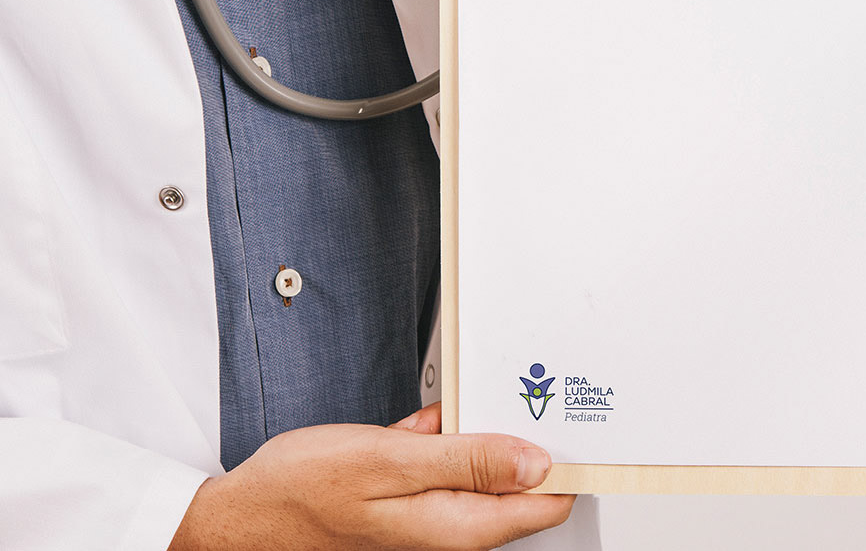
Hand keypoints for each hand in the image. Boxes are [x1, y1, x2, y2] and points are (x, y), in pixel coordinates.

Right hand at [168, 403, 572, 549]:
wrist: (243, 511)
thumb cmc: (304, 490)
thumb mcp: (389, 463)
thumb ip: (468, 462)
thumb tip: (537, 464)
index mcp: (456, 526)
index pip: (544, 504)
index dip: (565, 462)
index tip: (571, 420)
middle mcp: (450, 526)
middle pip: (520, 483)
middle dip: (526, 439)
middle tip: (524, 392)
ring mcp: (430, 510)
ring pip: (483, 465)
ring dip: (483, 431)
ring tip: (475, 397)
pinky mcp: (410, 493)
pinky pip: (447, 457)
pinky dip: (445, 433)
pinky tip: (432, 416)